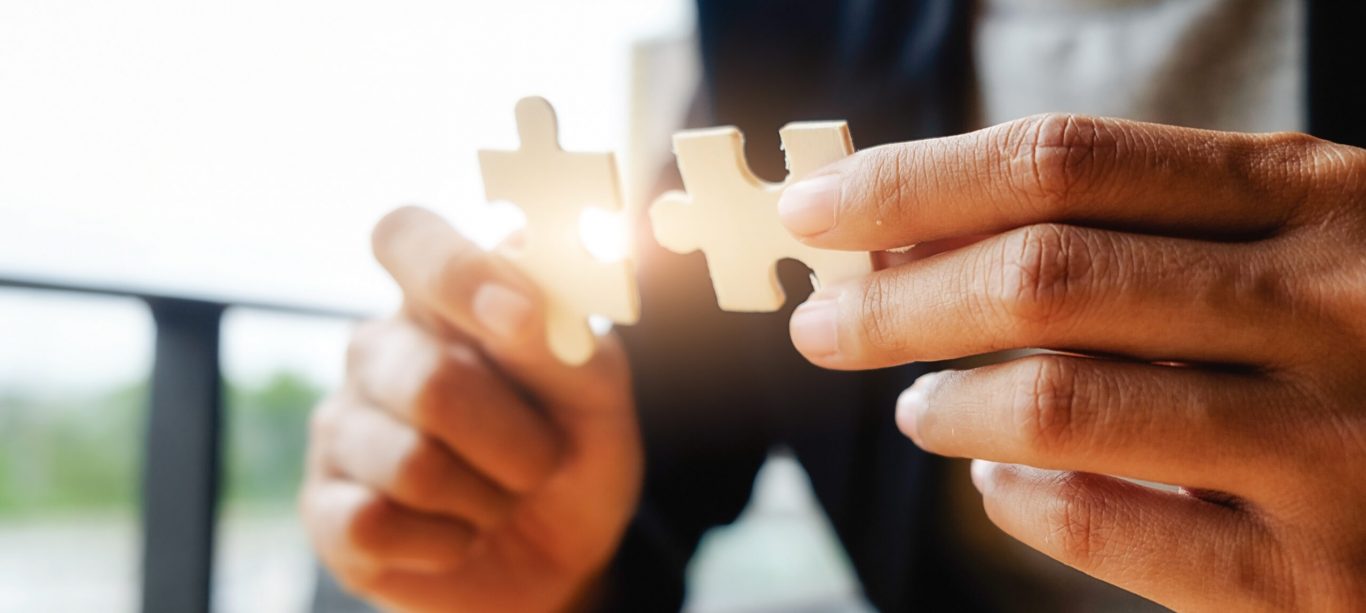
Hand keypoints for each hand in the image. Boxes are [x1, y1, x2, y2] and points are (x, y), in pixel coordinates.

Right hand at [299, 207, 642, 611]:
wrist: (563, 555)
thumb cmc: (572, 449)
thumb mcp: (595, 389)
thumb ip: (560, 329)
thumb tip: (518, 266)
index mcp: (444, 298)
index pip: (406, 236)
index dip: (455, 271)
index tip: (522, 316)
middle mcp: (380, 349)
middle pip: (431, 382)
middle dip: (516, 441)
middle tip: (542, 460)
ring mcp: (342, 427)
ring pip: (412, 466)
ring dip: (489, 499)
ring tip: (498, 498)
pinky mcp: (326, 510)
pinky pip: (377, 525)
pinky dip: (447, 542)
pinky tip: (457, 534)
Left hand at [779, 114, 1365, 609]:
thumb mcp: (1301, 237)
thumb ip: (1143, 227)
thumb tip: (922, 241)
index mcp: (1317, 198)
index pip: (1066, 162)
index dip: (916, 180)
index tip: (818, 207)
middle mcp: (1330, 305)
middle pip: (1043, 275)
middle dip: (895, 299)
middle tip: (822, 325)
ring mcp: (1332, 445)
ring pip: (1061, 401)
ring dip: (949, 400)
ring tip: (915, 405)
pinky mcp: (1323, 576)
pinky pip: (1117, 533)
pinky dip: (1025, 501)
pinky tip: (999, 480)